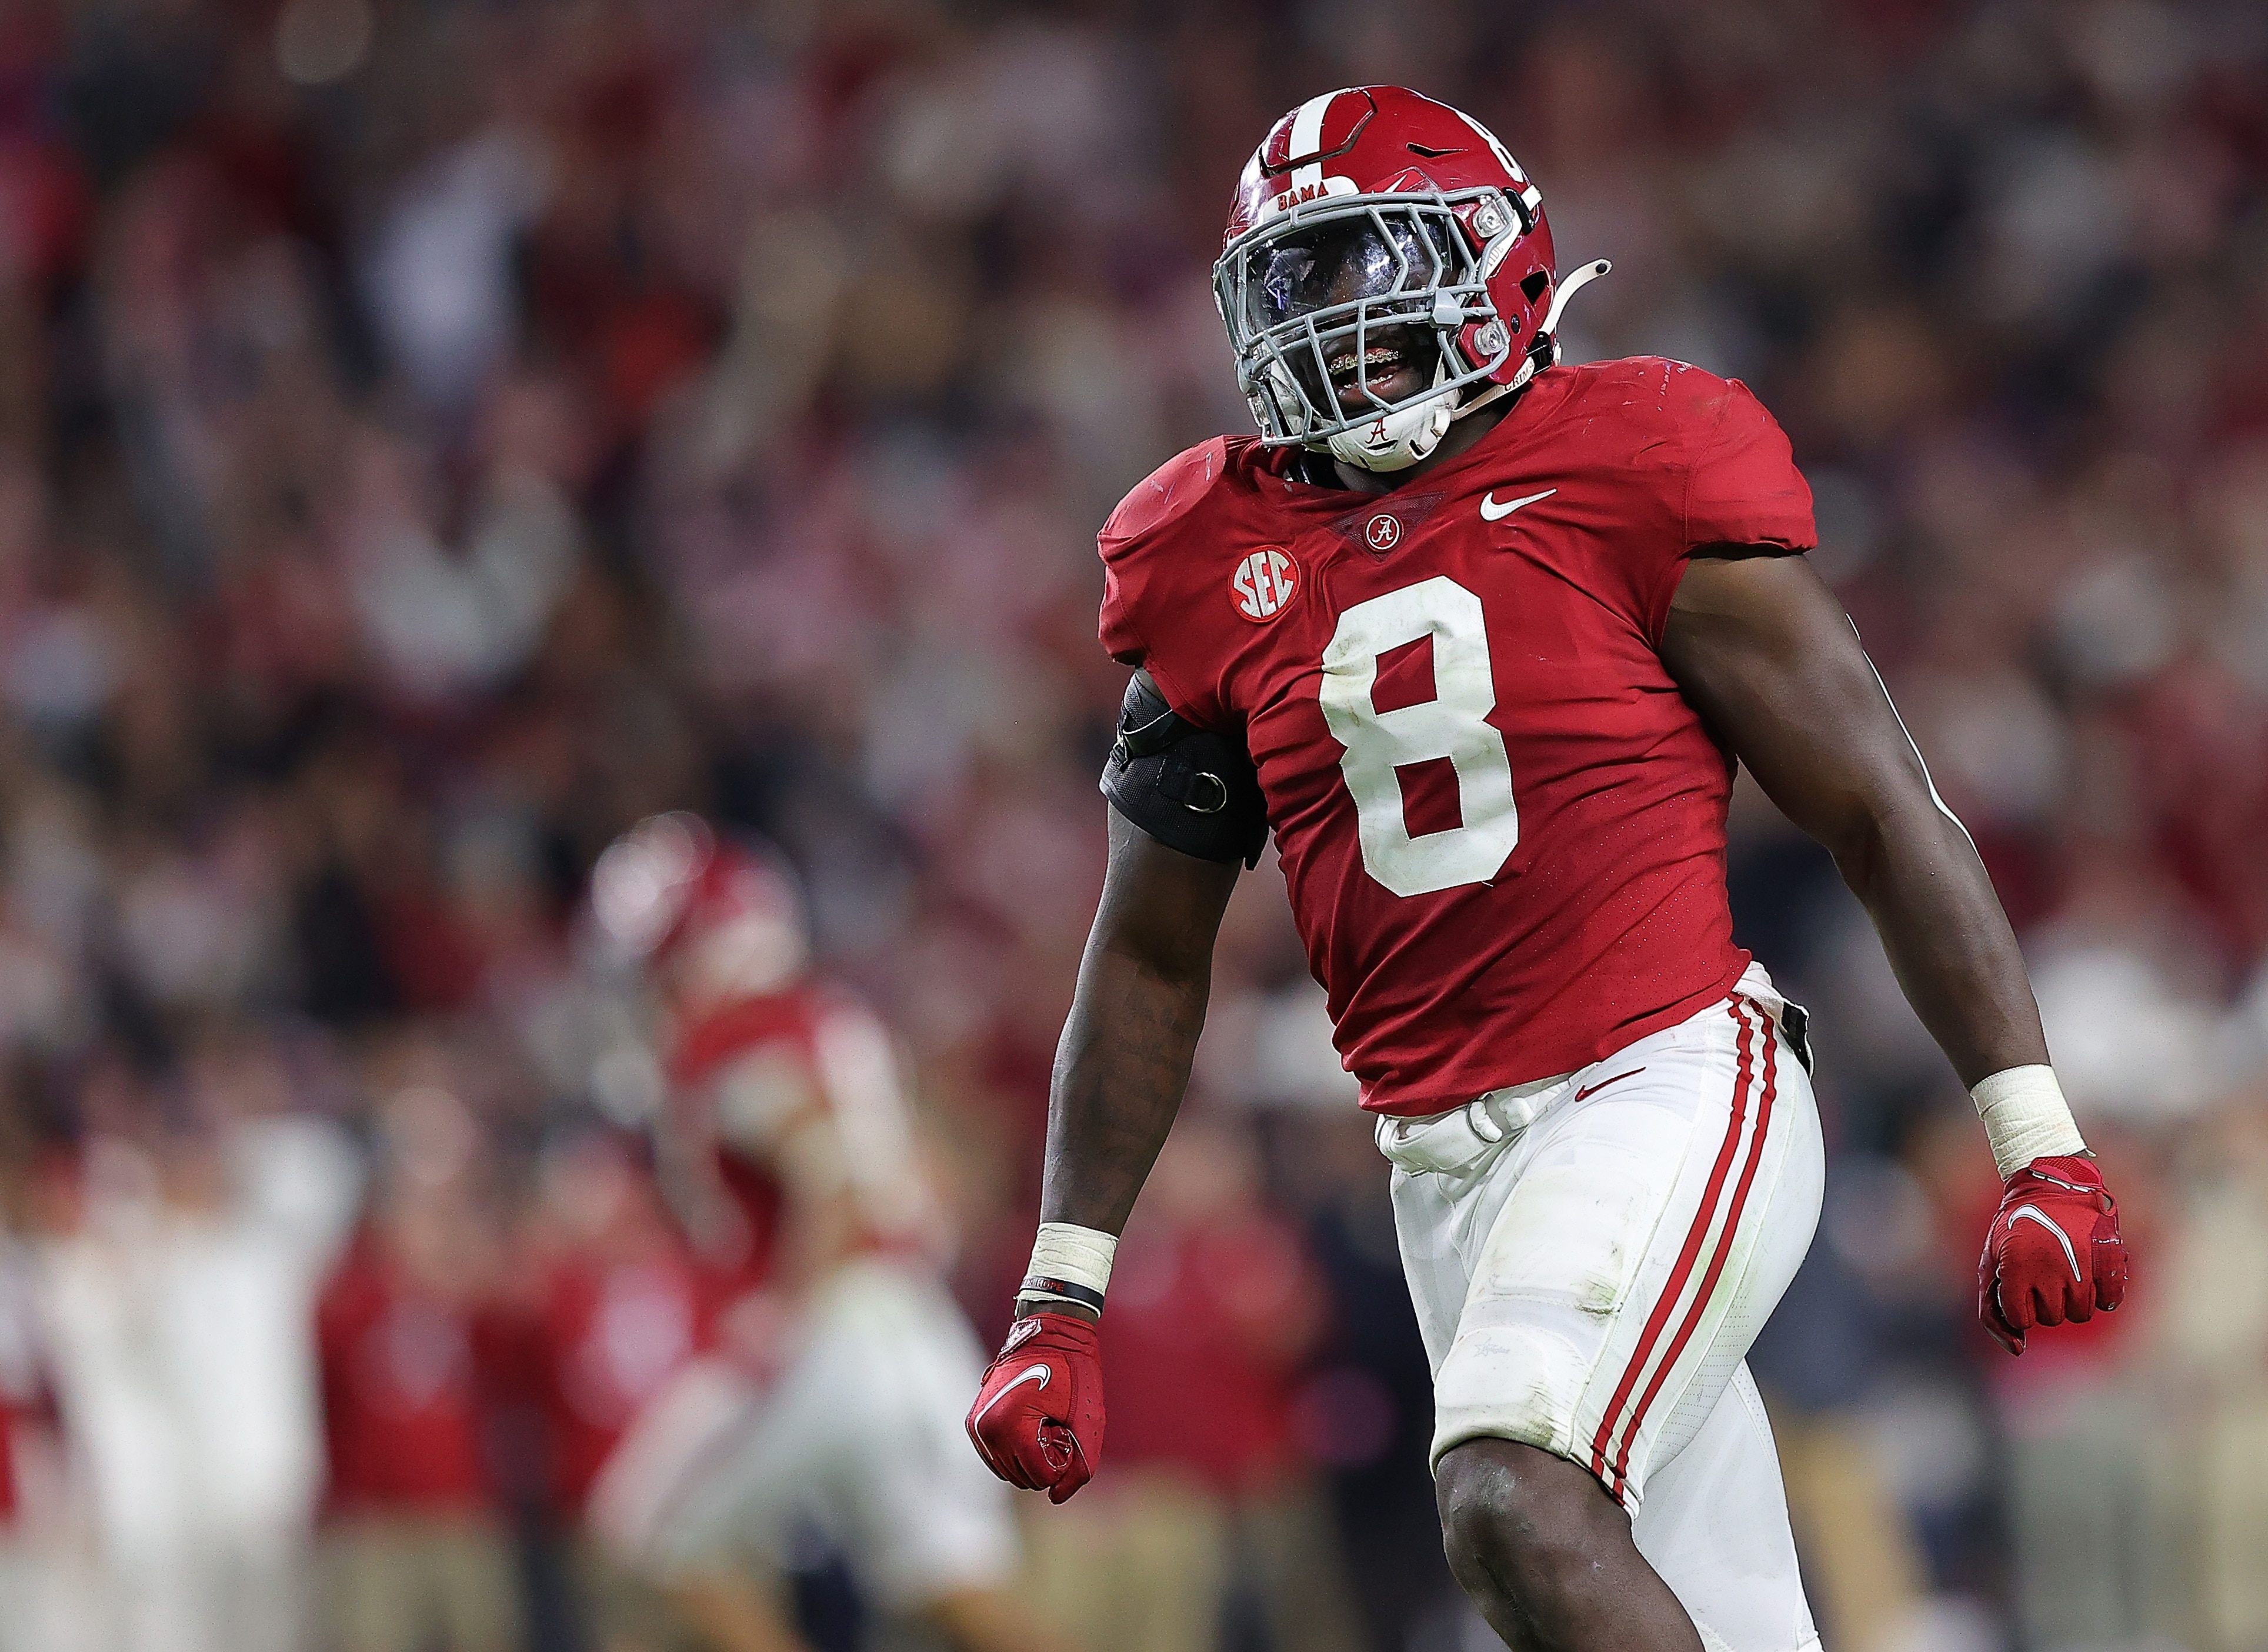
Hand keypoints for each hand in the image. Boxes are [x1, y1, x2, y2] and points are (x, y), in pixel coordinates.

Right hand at [965, 1311, 1103, 1502]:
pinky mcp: (975, 1424)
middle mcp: (985, 1428)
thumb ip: (1080, 1465)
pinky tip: (1030, 1423)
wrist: (1049, 1331)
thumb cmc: (1074, 1371)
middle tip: (1056, 1423)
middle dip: (1046, 1458)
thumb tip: (1056, 1497)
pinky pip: (998, 1459)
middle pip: (1023, 1478)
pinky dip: (1017, 1452)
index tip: (1065, 1427)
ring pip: (1009, 1472)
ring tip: (1042, 1421)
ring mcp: (976, 1426)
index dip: (1062, 1459)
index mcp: (1010, 1424)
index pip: (1040, 1476)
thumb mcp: (1089, 1419)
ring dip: (1032, 1456)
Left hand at [1978, 1155, 2128, 1354]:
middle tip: (2042, 1273)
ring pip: (2080, 1314)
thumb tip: (2017, 1350)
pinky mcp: (2107, 1259)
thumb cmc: (2014, 1229)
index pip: (2021, 1318)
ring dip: (2072, 1300)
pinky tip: (2093, 1279)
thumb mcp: (1988, 1263)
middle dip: (2044, 1302)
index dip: (2019, 1305)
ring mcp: (2080, 1266)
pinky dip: (2104, 1296)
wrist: (2049, 1184)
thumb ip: (1992, 1311)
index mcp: (2014, 1271)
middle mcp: (2048, 1272)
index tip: (2018, 1284)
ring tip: (2064, 1272)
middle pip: (2051, 1318)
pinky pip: (2111, 1301)